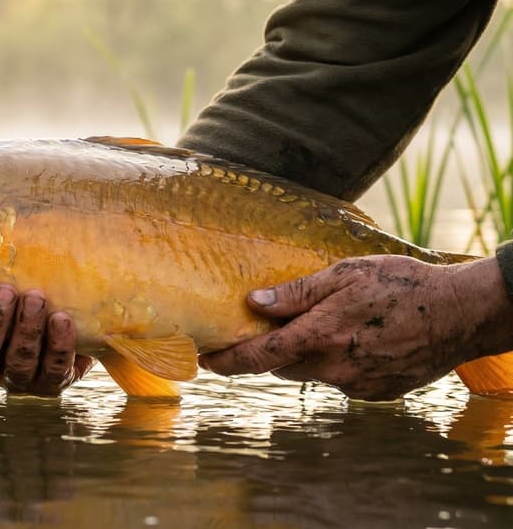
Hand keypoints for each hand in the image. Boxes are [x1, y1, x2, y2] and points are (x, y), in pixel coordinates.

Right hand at [0, 285, 93, 395]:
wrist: (66, 307)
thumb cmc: (12, 289)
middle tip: (2, 291)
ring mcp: (18, 377)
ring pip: (17, 364)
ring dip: (26, 332)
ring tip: (35, 299)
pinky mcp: (53, 380)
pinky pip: (54, 369)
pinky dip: (59, 345)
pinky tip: (61, 319)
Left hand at [198, 255, 512, 400]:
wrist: (462, 314)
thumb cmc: (402, 284)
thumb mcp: (345, 274)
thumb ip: (297, 293)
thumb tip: (253, 302)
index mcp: (320, 337)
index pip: (257, 357)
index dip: (226, 361)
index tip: (204, 360)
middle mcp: (334, 368)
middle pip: (280, 367)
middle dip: (265, 352)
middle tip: (256, 331)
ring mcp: (357, 385)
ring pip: (311, 373)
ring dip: (303, 355)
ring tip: (316, 327)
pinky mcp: (377, 392)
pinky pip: (341, 379)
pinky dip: (336, 362)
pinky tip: (354, 339)